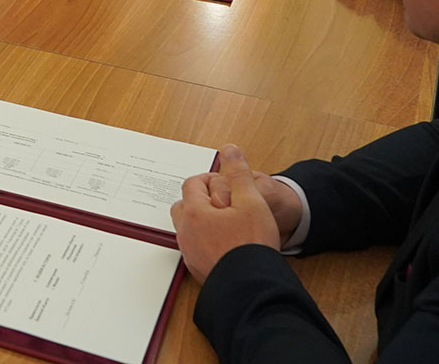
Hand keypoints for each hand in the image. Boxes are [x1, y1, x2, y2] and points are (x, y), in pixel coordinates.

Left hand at [171, 146, 294, 283]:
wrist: (253, 288)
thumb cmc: (251, 246)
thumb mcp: (252, 201)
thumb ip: (239, 173)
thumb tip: (230, 150)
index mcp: (194, 212)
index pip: (193, 183)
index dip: (211, 179)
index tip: (228, 184)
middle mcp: (185, 232)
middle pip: (185, 205)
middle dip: (203, 199)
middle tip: (227, 203)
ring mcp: (190, 252)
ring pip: (189, 227)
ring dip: (204, 220)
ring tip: (229, 223)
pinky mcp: (198, 269)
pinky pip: (196, 246)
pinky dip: (206, 240)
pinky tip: (227, 243)